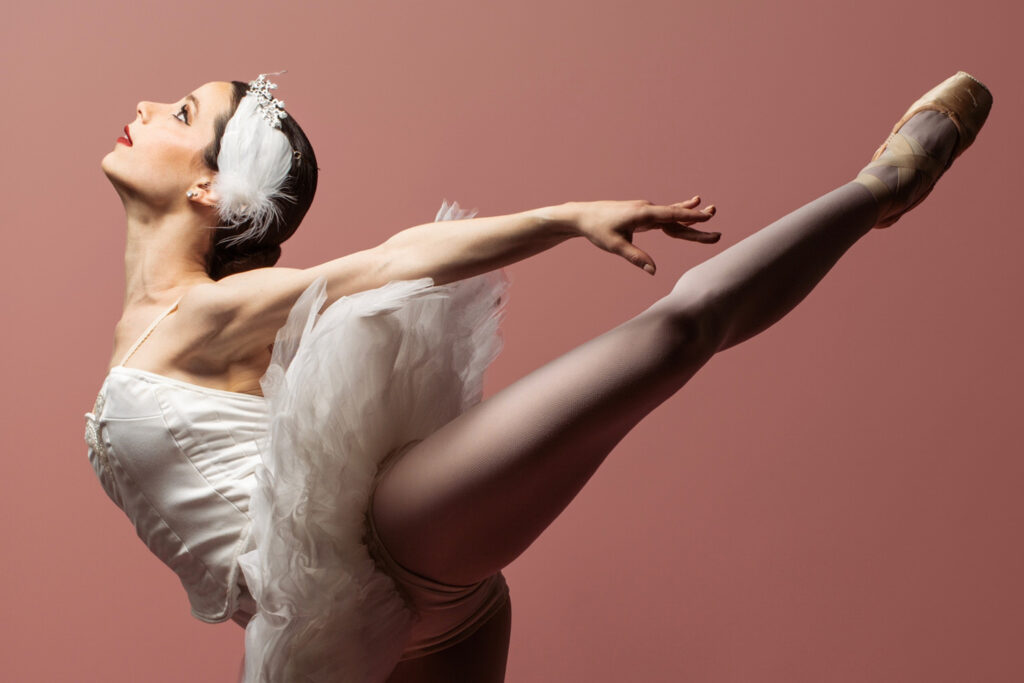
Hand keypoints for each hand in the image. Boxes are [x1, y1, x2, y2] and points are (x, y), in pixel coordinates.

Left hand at [562, 196, 718, 274]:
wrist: (583, 215)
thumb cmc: (597, 230)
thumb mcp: (615, 246)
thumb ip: (635, 257)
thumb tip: (653, 271)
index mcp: (642, 214)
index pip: (671, 215)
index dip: (690, 216)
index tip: (708, 215)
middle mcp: (646, 209)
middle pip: (675, 215)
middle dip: (696, 218)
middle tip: (715, 218)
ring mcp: (645, 210)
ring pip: (671, 214)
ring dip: (690, 214)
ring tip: (709, 210)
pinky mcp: (642, 214)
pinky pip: (663, 215)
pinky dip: (677, 214)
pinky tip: (688, 209)